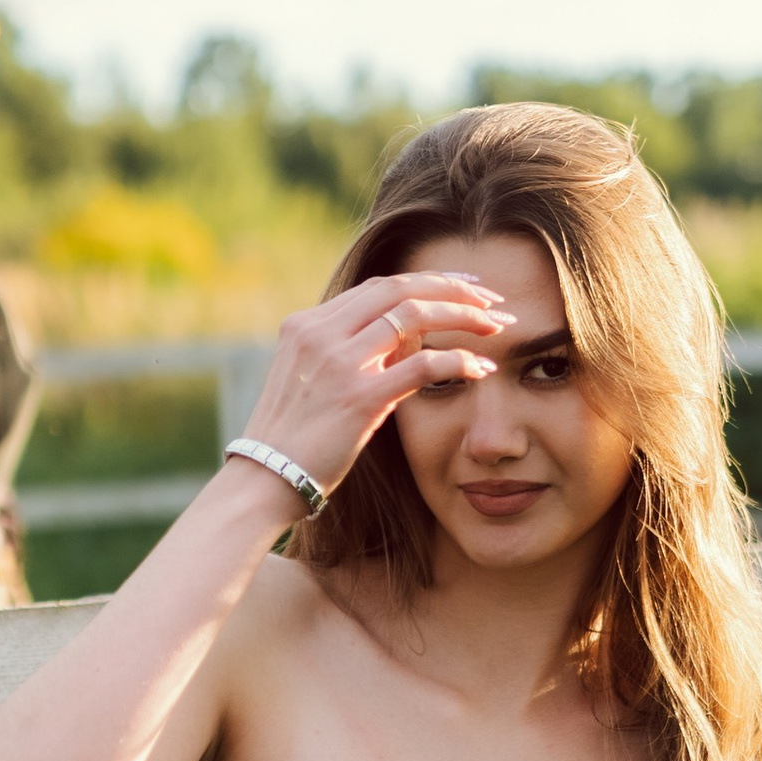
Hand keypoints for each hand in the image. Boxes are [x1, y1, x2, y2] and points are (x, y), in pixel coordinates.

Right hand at [237, 271, 513, 499]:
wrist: (264, 478)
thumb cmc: (292, 439)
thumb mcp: (309, 380)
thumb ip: (347, 353)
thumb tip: (401, 340)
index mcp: (306, 325)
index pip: (378, 287)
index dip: (427, 282)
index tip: (462, 287)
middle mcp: (320, 333)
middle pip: (400, 289)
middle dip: (453, 289)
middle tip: (491, 300)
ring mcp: (339, 363)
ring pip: (415, 316)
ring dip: (464, 316)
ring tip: (497, 326)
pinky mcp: (359, 397)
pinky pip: (423, 366)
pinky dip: (460, 361)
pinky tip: (483, 368)